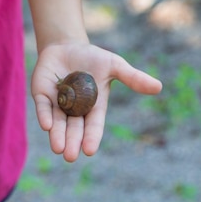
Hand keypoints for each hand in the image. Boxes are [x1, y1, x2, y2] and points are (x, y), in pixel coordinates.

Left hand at [31, 42, 161, 161]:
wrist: (67, 45)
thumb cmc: (93, 58)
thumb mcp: (114, 65)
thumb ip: (133, 78)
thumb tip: (159, 86)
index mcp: (93, 106)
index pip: (93, 125)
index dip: (91, 137)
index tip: (90, 150)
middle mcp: (74, 109)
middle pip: (73, 128)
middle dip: (72, 141)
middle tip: (70, 156)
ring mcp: (57, 102)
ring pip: (57, 122)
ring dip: (57, 135)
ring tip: (58, 148)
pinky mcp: (42, 94)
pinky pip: (43, 106)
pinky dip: (44, 115)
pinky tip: (46, 125)